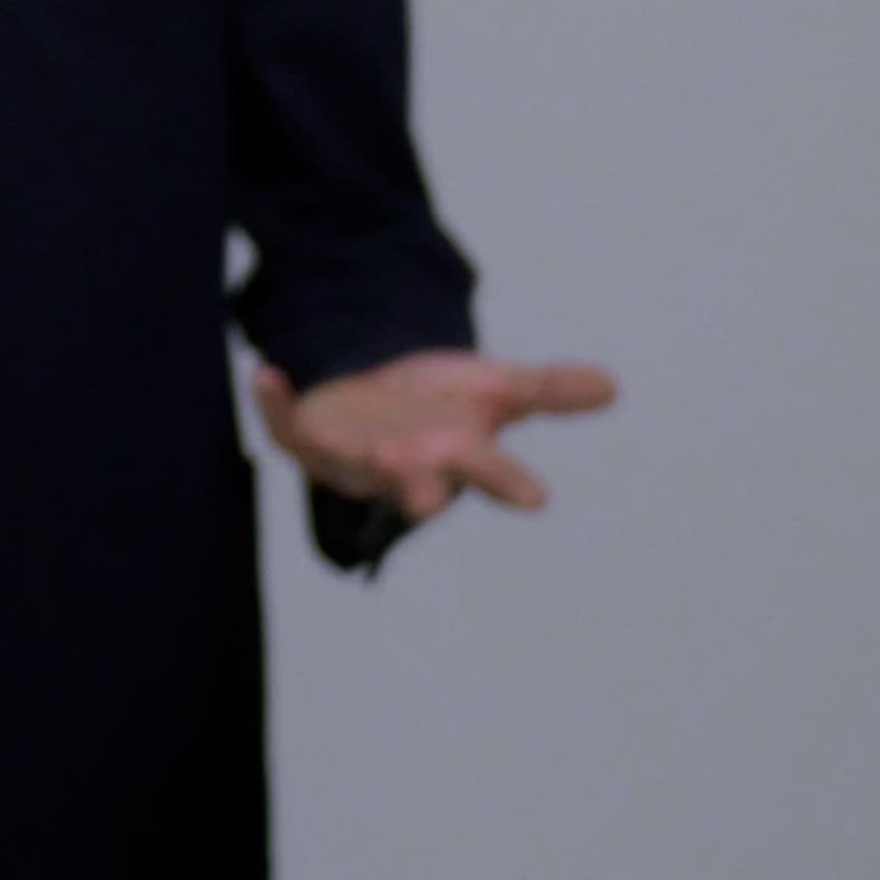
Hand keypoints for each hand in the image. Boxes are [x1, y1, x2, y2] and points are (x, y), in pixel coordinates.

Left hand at [252, 349, 616, 522]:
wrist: (385, 397)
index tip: (536, 497)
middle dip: (420, 491)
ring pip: (348, 466)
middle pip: (416, 484)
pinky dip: (274, 403)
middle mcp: (405, 465)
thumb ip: (548, 390)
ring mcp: (353, 457)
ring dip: (348, 457)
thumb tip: (612, 385)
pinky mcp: (308, 437)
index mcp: (457, 455)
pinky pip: (285, 425)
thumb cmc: (445, 405)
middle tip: (427, 505)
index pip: (489, 472)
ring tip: (354, 446)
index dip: (508, 483)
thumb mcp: (496, 388)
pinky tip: (267, 374)